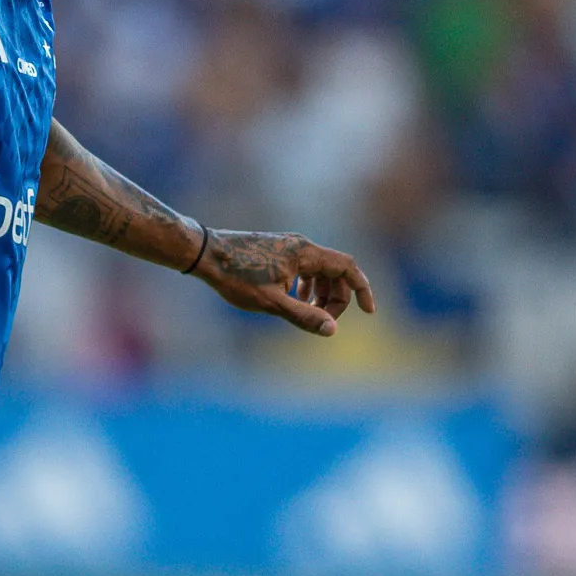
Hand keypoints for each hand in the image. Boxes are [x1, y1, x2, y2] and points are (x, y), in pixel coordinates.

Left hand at [192, 229, 376, 335]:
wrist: (206, 253)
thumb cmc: (236, 277)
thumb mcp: (271, 303)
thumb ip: (304, 315)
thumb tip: (332, 330)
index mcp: (305, 253)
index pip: (347, 267)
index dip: (362, 289)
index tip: (369, 312)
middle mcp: (301, 245)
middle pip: (335, 271)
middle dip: (336, 298)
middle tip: (323, 321)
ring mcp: (288, 246)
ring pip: (319, 270)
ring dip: (321, 293)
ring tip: (308, 312)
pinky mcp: (277, 250)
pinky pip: (304, 268)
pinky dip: (306, 286)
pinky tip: (293, 301)